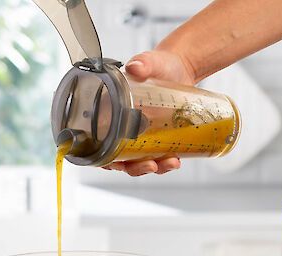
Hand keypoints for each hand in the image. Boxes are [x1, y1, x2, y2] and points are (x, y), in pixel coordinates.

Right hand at [103, 50, 195, 176]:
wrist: (181, 68)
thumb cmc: (159, 65)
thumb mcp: (150, 62)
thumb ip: (142, 63)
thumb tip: (136, 67)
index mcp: (113, 114)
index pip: (101, 143)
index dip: (104, 159)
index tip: (115, 164)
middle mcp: (126, 129)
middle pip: (122, 160)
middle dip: (135, 168)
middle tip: (150, 165)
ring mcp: (143, 137)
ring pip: (141, 162)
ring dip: (154, 168)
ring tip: (170, 163)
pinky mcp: (160, 140)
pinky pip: (160, 158)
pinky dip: (167, 163)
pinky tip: (175, 160)